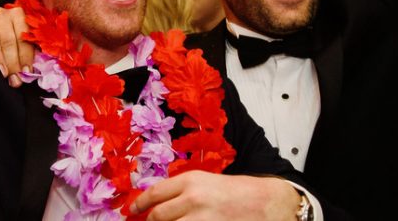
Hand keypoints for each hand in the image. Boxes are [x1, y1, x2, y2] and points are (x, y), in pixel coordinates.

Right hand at [0, 6, 33, 86]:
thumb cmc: (2, 39)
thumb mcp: (16, 41)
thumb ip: (24, 51)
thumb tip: (29, 71)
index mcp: (18, 15)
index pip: (24, 37)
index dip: (26, 55)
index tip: (27, 71)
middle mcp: (3, 14)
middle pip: (10, 39)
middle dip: (13, 61)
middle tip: (15, 79)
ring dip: (0, 58)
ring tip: (4, 74)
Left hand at [129, 171, 301, 220]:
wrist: (266, 204)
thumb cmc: (239, 192)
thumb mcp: (207, 182)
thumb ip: (183, 191)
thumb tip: (158, 204)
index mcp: (191, 181)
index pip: (154, 194)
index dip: (139, 204)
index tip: (132, 211)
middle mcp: (192, 199)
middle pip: (157, 217)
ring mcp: (200, 220)